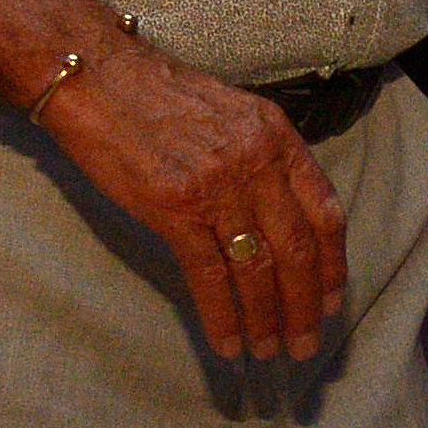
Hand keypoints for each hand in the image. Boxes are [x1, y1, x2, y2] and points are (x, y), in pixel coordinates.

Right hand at [37, 35, 347, 360]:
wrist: (96, 77)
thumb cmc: (159, 99)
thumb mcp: (232, 116)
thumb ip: (264, 161)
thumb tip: (283, 221)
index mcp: (277, 137)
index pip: (325, 212)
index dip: (332, 266)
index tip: (329, 302)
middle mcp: (257, 161)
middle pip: (297, 250)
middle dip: (305, 307)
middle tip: (305, 346)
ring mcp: (217, 185)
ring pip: (258, 269)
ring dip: (267, 320)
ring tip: (269, 351)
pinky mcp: (175, 207)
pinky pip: (209, 275)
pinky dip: (222, 316)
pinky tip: (227, 342)